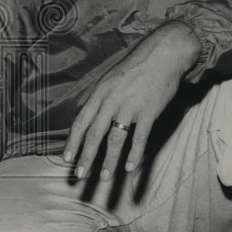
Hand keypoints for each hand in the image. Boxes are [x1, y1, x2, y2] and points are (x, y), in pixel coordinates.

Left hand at [63, 21, 200, 181]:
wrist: (163, 54)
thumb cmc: (137, 66)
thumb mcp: (111, 78)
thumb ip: (101, 98)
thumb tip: (91, 118)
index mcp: (100, 92)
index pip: (81, 121)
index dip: (73, 142)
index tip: (67, 159)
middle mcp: (112, 100)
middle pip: (95, 134)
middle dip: (87, 156)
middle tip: (81, 175)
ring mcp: (131, 106)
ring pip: (116, 139)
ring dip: (109, 160)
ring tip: (105, 177)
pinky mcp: (149, 111)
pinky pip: (139, 137)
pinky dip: (134, 154)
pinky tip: (130, 167)